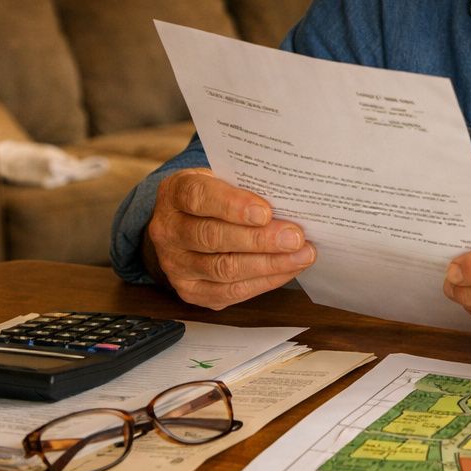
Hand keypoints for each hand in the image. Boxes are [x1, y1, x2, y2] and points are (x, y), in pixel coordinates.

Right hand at [144, 168, 315, 309]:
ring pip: (223, 268)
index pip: (198, 197)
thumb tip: (291, 199)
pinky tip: (288, 269)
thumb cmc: (216, 196)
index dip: (232, 205)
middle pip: (212, 237)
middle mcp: (168, 231)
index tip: (266, 211)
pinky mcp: (191, 291)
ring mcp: (175, 265)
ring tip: (302, 255)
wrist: (189, 223)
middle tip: (295, 237)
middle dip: (259, 239)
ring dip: (268, 263)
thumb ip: (247, 186)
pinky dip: (265, 281)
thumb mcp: (223, 179)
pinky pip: (230, 292)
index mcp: (174, 193)